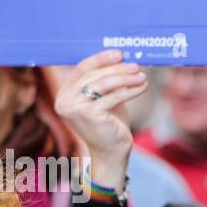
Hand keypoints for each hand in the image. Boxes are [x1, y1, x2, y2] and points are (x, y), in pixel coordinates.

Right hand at [53, 49, 147, 187]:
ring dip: (125, 78)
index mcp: (64, 94)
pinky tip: (143, 86)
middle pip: (93, 75)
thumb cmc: (110, 125)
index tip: (119, 54)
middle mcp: (64, 100)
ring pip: (103, 84)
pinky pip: (113, 96)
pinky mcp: (89, 114)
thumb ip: (104, 82)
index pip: (81, 69)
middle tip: (135, 65)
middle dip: (116, 68)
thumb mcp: (104, 99)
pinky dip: (130, 90)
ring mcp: (74, 108)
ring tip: (141, 76)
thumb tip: (120, 58)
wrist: (111, 153)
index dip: (100, 59)